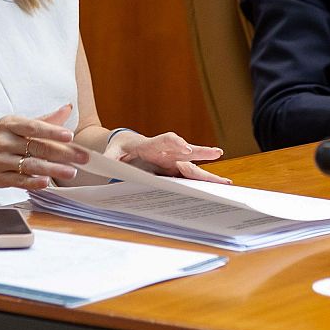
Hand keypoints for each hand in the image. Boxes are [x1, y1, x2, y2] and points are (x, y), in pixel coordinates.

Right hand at [0, 104, 90, 190]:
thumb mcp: (13, 124)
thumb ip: (43, 120)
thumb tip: (67, 109)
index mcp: (9, 124)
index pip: (33, 127)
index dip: (53, 131)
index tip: (70, 136)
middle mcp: (4, 141)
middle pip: (37, 147)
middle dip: (62, 153)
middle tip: (82, 157)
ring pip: (30, 165)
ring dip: (53, 169)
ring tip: (71, 172)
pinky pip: (18, 181)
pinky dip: (33, 182)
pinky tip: (47, 182)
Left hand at [108, 130, 228, 182]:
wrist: (127, 144)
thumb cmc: (119, 148)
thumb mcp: (111, 152)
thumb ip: (109, 158)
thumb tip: (104, 163)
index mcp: (151, 144)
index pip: (166, 141)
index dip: (176, 143)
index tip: (185, 148)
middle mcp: (166, 152)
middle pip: (186, 152)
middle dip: (202, 153)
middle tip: (217, 153)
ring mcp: (172, 161)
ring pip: (192, 166)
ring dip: (207, 173)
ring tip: (225, 182)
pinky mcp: (173, 169)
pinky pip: (189, 176)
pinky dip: (202, 182)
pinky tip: (216, 189)